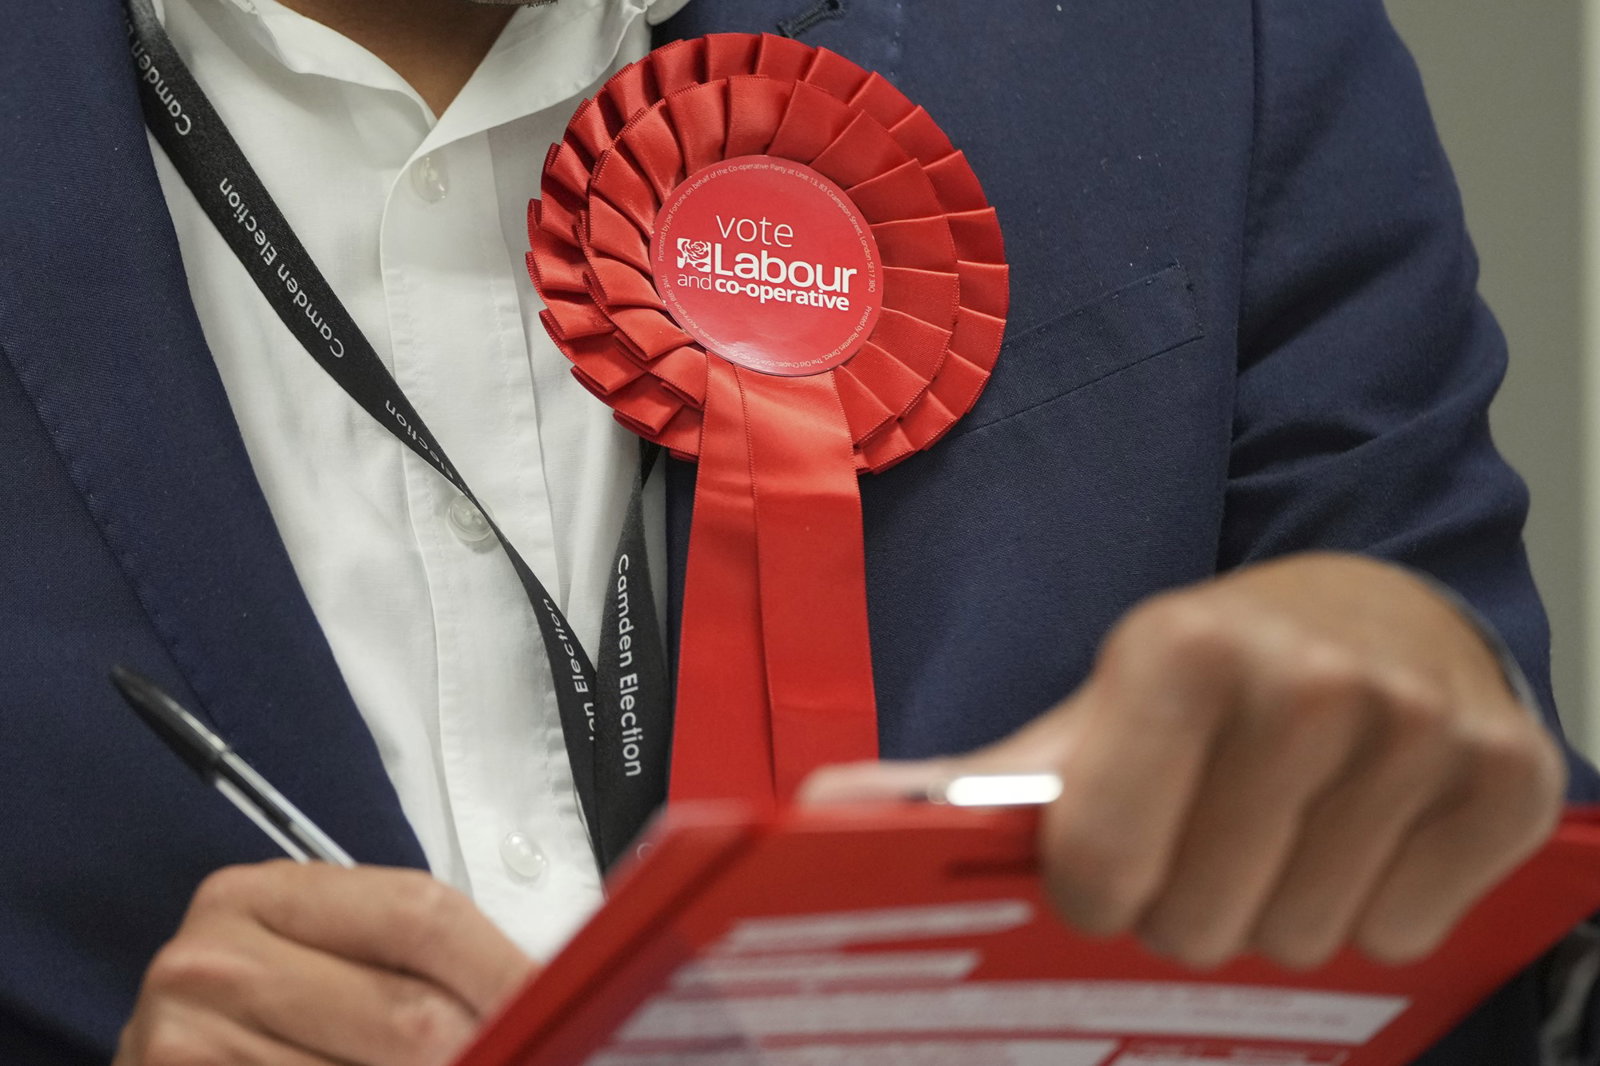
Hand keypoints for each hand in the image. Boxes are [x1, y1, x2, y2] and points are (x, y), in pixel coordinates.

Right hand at [114, 862, 532, 1065]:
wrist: (171, 1065)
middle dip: (483, 1050)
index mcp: (266, 894)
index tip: (564, 1008)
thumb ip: (427, 965)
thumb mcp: (335, 961)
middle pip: (408, 1016)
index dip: (506, 973)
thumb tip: (548, 995)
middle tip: (525, 1056)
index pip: (423, 917)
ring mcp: (186, 1041)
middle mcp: (216, 957)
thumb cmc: (268, 1015)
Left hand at [803, 553, 1566, 969]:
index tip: (1107, 863)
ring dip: (1281, 908)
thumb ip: (978, 779)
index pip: (1102, 873)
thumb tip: (830, 811)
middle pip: (1205, 928)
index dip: (1095, 891)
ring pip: (1310, 938)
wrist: (1367, 613)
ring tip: (1282, 824)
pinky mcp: (1512, 771)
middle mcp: (1307, 679)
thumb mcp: (1093, 712)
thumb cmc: (1210, 678)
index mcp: (1178, 651)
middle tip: (1208, 834)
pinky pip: (1411, 932)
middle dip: (1191, 907)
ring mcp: (1420, 724)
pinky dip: (1378, 908)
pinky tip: (1363, 829)